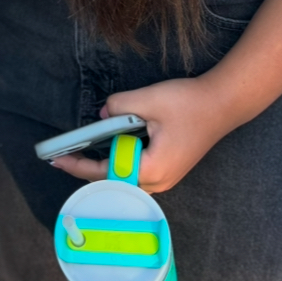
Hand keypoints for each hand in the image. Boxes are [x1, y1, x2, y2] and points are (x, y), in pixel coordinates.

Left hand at [50, 77, 233, 193]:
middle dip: (88, 166)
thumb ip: (118, 107)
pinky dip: (121, 158)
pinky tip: (111, 145)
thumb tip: (101, 114)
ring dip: (105, 162)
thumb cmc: (190, 104)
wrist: (224, 103)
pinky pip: (137, 169)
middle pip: (114, 179)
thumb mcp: (148, 100)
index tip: (57, 159)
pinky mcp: (169, 167)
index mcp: (152, 169)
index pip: (106, 173)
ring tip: (82, 150)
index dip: (79, 166)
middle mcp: (159, 181)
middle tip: (64, 154)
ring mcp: (166, 177)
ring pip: (126, 175)